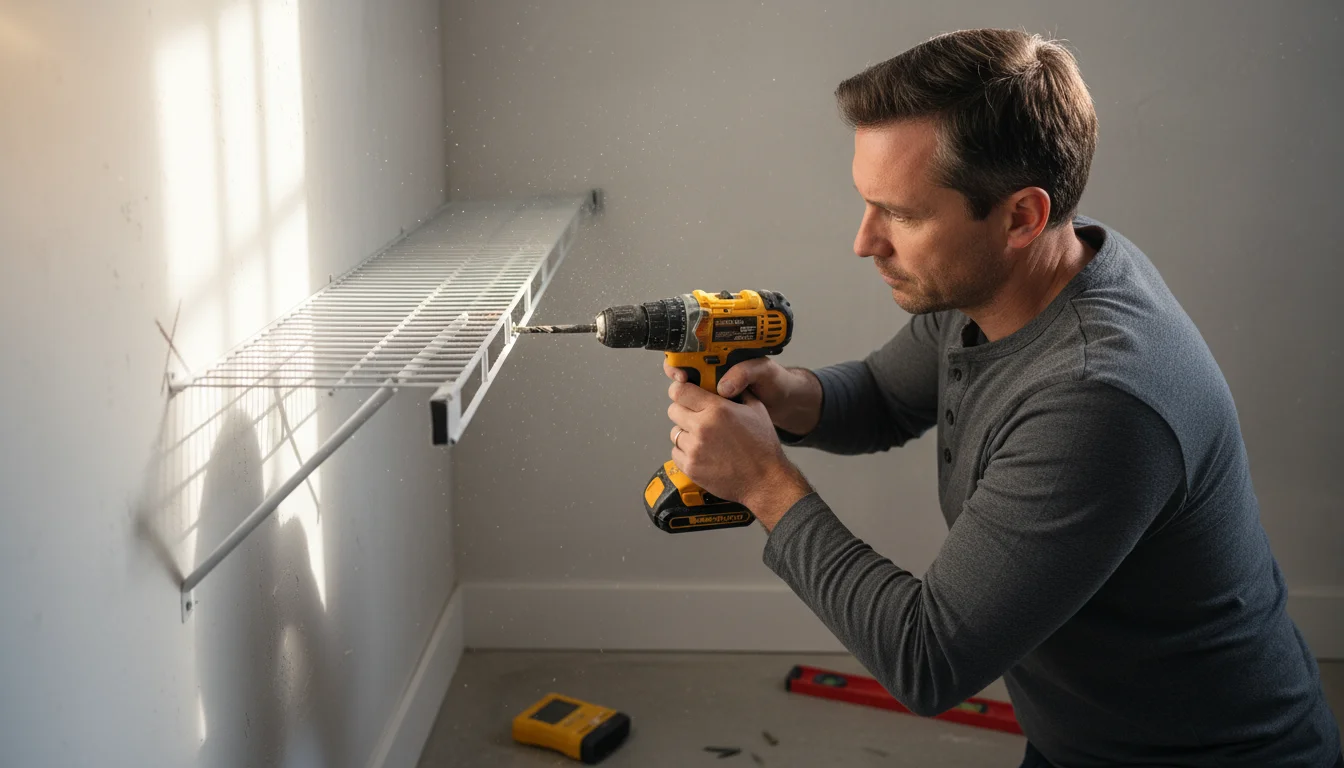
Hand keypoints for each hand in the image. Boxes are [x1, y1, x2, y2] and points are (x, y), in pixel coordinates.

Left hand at [667, 380, 811, 529]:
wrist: (765, 480)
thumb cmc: (762, 447)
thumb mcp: (756, 409)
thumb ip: (737, 392)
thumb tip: (724, 382)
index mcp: (717, 409)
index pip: (680, 391)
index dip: (680, 390)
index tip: (683, 393)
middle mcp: (702, 427)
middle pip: (673, 410)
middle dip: (683, 411)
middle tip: (696, 417)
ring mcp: (694, 449)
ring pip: (674, 433)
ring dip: (685, 433)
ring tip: (703, 439)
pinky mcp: (691, 467)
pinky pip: (676, 453)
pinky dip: (685, 452)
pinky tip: (702, 453)